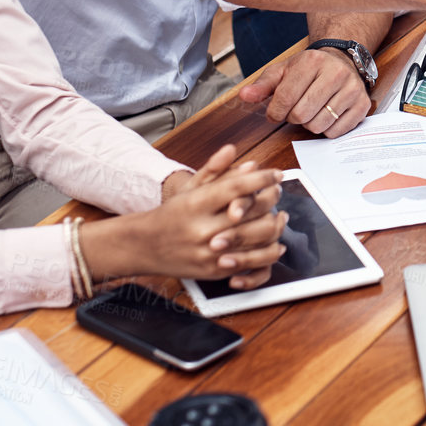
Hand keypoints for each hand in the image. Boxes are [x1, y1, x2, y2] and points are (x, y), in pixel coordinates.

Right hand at [163, 144, 283, 260]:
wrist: (144, 247)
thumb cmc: (171, 214)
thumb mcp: (188, 187)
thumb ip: (214, 169)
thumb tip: (238, 153)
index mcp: (195, 205)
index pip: (236, 187)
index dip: (262, 178)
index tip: (276, 173)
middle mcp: (202, 229)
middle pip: (251, 213)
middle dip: (271, 198)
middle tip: (277, 190)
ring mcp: (209, 253)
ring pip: (256, 240)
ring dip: (276, 225)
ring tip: (281, 215)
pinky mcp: (215, 272)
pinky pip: (251, 264)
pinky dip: (268, 253)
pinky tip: (276, 242)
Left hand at [239, 46, 371, 135]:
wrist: (342, 61)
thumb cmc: (309, 69)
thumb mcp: (283, 71)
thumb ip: (263, 85)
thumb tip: (245, 96)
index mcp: (312, 62)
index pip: (284, 98)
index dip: (275, 112)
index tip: (275, 112)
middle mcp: (335, 73)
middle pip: (301, 115)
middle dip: (293, 118)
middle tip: (296, 110)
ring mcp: (351, 89)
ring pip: (319, 126)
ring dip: (310, 124)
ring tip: (312, 111)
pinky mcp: (362, 104)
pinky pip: (336, 132)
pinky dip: (327, 130)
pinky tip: (327, 115)